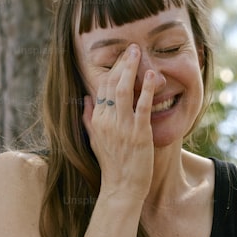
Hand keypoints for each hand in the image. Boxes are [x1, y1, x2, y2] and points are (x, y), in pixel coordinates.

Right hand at [82, 44, 157, 194]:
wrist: (122, 187)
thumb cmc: (112, 165)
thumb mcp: (94, 140)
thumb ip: (88, 118)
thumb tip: (85, 98)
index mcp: (97, 120)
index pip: (102, 88)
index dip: (112, 70)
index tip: (121, 58)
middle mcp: (107, 120)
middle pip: (112, 84)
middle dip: (121, 63)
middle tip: (131, 48)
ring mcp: (122, 126)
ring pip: (124, 90)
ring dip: (131, 68)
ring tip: (137, 52)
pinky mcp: (139, 133)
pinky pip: (142, 106)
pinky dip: (146, 88)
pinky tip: (151, 75)